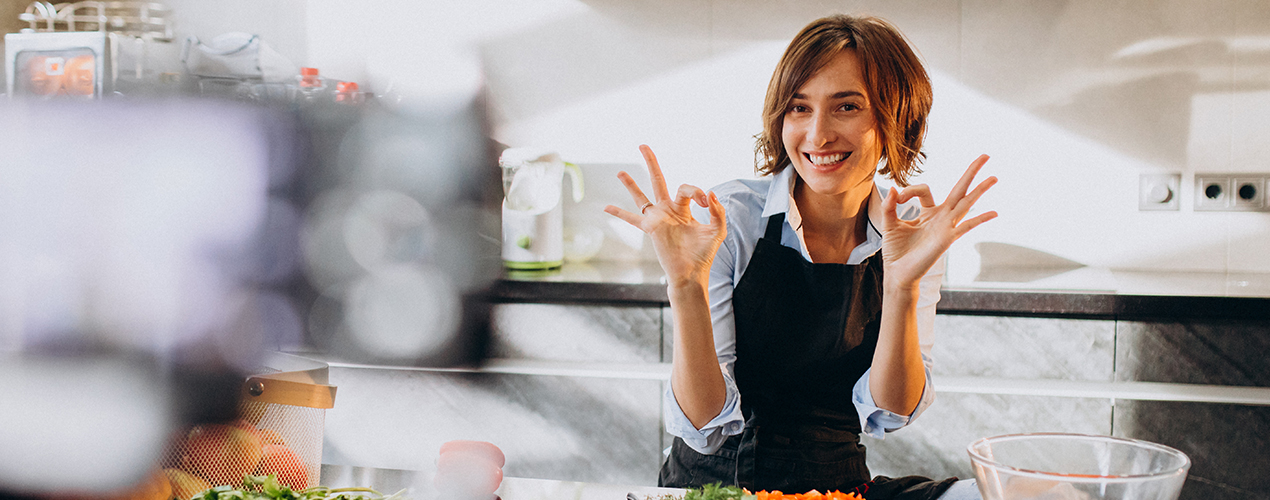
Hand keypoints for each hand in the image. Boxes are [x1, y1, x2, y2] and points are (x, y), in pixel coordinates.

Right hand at [604, 145, 726, 287]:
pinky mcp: (651, 229)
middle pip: (658, 180)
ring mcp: (658, 219)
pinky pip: (632, 219)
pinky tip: (606, 208)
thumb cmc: (704, 254)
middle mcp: (668, 210)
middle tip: (643, 145)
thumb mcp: (718, 230)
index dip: (698, 192)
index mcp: (684, 209)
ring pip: (641, 197)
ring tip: (621, 172)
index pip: (686, 189)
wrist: (692, 273)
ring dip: (631, 184)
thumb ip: (718, 212)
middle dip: (651, 163)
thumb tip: (711, 193)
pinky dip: (619, 214)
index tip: (707, 203)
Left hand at [879, 154, 997, 289]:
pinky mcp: (947, 238)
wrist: (898, 273)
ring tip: (994, 177)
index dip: (909, 191)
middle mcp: (941, 217)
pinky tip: (994, 213)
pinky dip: (979, 219)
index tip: (898, 199)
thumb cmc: (896, 251)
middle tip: (985, 156)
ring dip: (980, 190)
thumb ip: (890, 206)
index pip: (925, 190)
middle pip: (959, 189)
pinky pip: (966, 226)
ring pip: (966, 203)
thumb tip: (893, 188)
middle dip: (971, 172)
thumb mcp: (889, 223)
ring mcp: (946, 226)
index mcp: (928, 212)